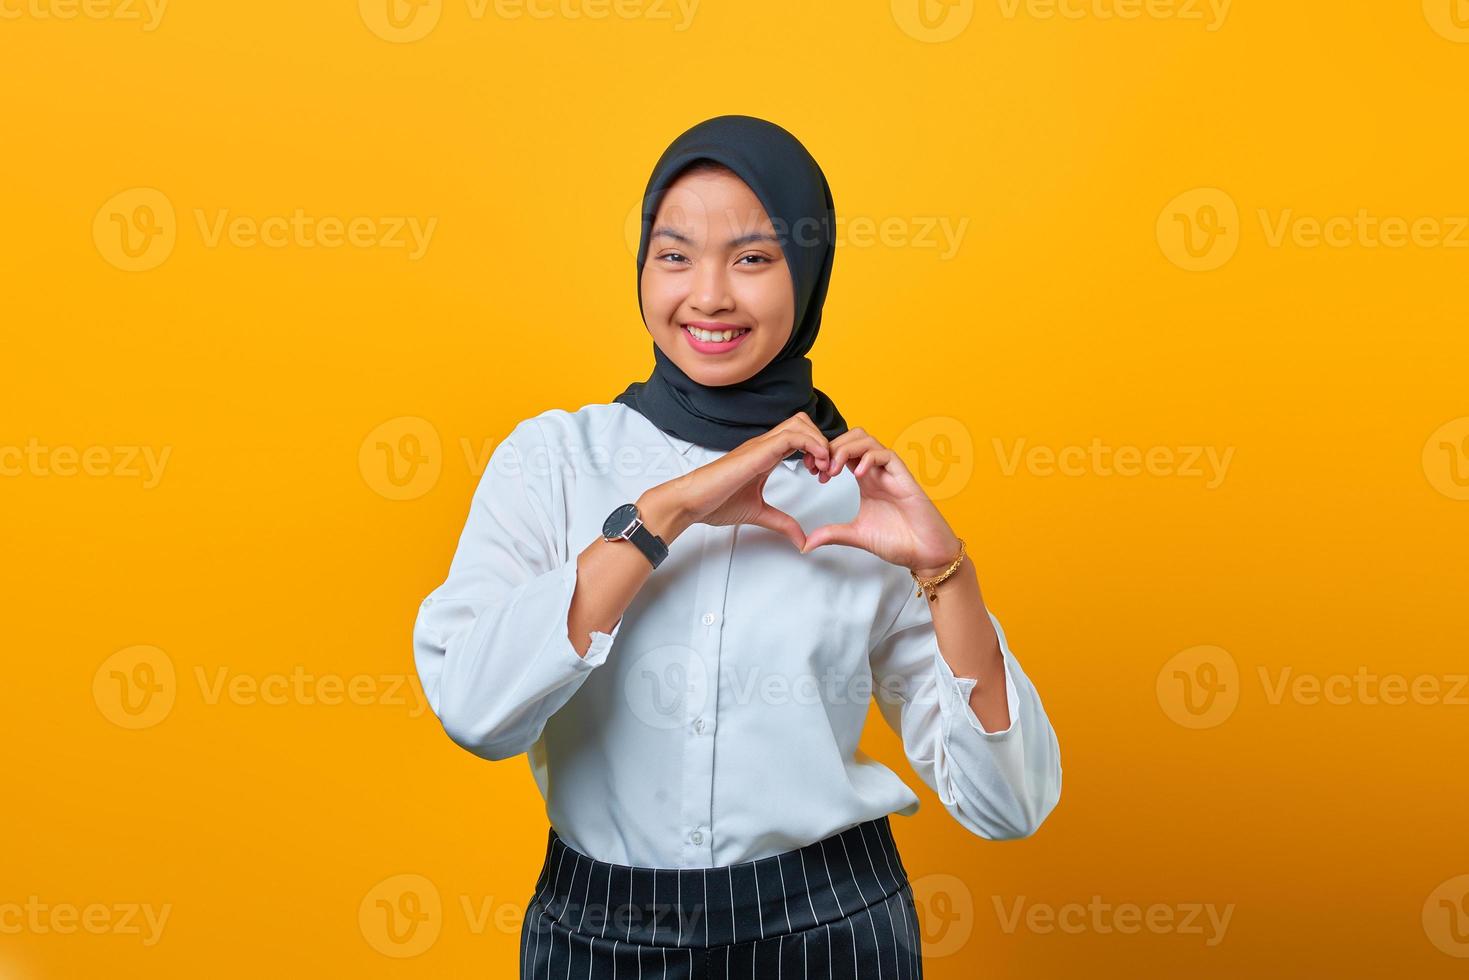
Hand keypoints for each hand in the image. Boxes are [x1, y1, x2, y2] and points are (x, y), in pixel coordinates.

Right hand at [640, 412, 832, 550]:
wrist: (691, 502)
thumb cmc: (715, 503)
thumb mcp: (759, 513)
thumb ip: (782, 523)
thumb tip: (801, 539)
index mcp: (764, 455)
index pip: (798, 436)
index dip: (817, 450)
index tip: (822, 474)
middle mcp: (763, 445)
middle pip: (802, 423)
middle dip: (822, 442)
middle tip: (826, 469)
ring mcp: (760, 445)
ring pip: (799, 424)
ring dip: (819, 442)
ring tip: (822, 468)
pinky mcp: (757, 451)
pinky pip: (791, 436)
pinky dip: (810, 444)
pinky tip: (815, 464)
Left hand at [798, 427, 961, 574]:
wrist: (926, 552)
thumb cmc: (899, 541)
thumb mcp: (856, 535)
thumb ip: (832, 534)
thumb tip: (806, 543)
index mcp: (866, 479)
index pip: (842, 451)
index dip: (824, 455)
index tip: (811, 471)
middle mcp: (877, 471)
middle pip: (852, 438)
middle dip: (831, 447)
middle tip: (819, 469)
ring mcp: (890, 472)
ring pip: (866, 440)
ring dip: (845, 449)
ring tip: (834, 470)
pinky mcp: (904, 477)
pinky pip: (885, 454)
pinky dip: (868, 459)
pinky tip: (858, 475)